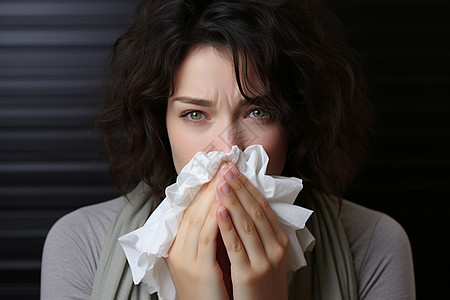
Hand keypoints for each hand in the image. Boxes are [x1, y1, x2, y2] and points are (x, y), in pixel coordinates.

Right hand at [165, 173, 228, 299]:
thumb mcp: (205, 259)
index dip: (204, 190)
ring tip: (225, 176)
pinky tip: (224, 202)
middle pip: (193, 210)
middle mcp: (177, 250)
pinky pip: (207, 237)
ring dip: (214, 196)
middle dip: (210, 187)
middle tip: (223, 167)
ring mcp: (186, 260)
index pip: (190, 211)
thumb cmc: (212, 289)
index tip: (218, 172)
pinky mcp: (198, 269)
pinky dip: (215, 218)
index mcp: (177, 246)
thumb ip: (209, 237)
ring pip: (199, 219)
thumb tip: (222, 209)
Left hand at [216, 163, 288, 299]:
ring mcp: (264, 261)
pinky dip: (227, 226)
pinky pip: (236, 246)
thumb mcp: (266, 256)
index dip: (248, 186)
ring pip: (247, 224)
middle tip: (226, 168)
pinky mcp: (249, 274)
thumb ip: (257, 234)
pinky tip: (219, 212)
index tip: (234, 170)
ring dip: (233, 201)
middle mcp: (276, 248)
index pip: (263, 206)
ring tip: (221, 183)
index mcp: (280, 241)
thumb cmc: (262, 285)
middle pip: (256, 210)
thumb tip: (240, 207)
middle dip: (240, 187)